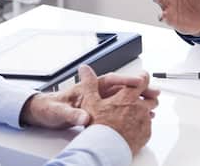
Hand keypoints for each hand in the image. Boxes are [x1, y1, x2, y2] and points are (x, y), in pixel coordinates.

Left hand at [20, 71, 159, 128]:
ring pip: (124, 96)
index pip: (109, 80)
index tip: (138, 83)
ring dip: (140, 99)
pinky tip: (144, 115)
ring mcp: (99, 100)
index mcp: (86, 87)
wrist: (44, 114)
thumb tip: (83, 118)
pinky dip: (134, 110)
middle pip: (121, 87)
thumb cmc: (50, 109)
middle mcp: (95, 92)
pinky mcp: (101, 110)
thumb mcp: (58, 113)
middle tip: (153, 91)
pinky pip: (122, 107)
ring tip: (154, 103)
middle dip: (139, 88)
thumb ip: (71, 115)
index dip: (124, 81)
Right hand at [77, 65, 158, 154]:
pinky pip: (148, 126)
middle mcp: (140, 107)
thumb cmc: (98, 126)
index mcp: (128, 96)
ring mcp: (144, 121)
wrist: (105, 148)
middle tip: (140, 97)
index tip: (141, 78)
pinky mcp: (145, 134)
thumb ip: (89, 84)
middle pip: (152, 97)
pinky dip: (143, 125)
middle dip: (148, 96)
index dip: (143, 77)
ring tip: (135, 113)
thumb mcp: (90, 101)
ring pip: (151, 112)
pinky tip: (133, 127)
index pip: (143, 80)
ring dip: (146, 111)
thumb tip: (84, 69)